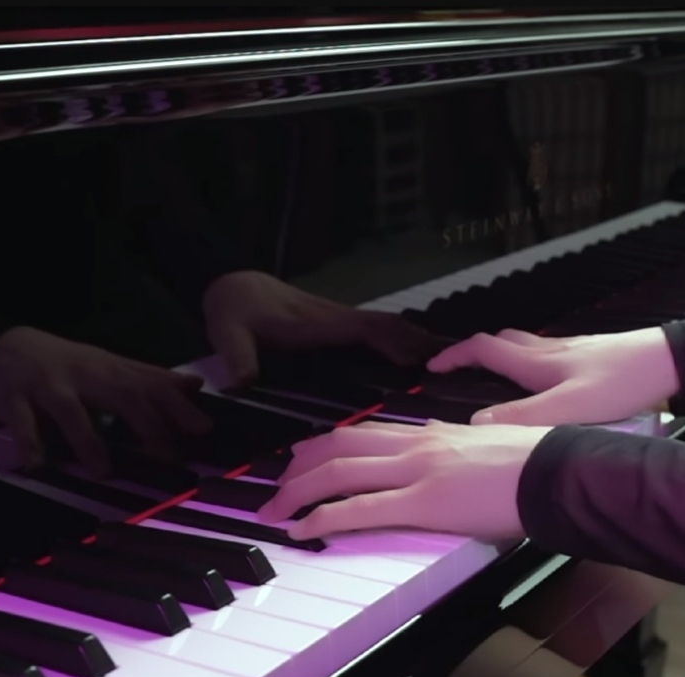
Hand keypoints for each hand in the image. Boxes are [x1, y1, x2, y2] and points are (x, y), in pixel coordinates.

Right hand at [0, 326, 209, 475]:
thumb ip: (150, 380)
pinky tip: (38, 465)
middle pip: (120, 395)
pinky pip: (21, 421)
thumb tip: (196, 385)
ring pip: (69, 409)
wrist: (7, 346)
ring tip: (103, 471)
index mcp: (111, 371)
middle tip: (167, 457)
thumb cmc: (69, 366)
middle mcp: (84, 375)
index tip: (204, 430)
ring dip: (87, 439)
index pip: (150, 386)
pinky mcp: (12, 397)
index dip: (178, 407)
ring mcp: (47, 384)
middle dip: (147, 424)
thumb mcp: (111, 368)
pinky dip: (29, 442)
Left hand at [202, 270, 441, 386]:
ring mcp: (338, 322)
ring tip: (447, 364)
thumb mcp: (227, 332)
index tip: (424, 361)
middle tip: (456, 367)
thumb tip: (246, 384)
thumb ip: (237, 356)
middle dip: (420, 343)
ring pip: (386, 328)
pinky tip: (413, 358)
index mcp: (320, 323)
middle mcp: (337, 320)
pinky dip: (399, 342)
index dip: (397, 343)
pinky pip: (375, 333)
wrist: (231, 285)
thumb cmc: (232, 308)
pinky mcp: (335, 327)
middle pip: (389, 327)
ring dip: (415, 342)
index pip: (369, 329)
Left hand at [256, 420, 553, 539]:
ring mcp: (417, 471)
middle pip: (339, 445)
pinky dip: (323, 518)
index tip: (304, 457)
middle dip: (298, 465)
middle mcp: (418, 444)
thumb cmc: (536, 463)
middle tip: (276, 485)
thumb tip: (442, 446)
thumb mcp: (487, 444)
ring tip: (274, 510)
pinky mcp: (423, 503)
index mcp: (433, 432)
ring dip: (297, 491)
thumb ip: (457, 445)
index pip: (365, 432)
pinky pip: (359, 508)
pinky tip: (302, 530)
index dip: (326, 445)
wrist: (558, 472)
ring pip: (338, 471)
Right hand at [427, 328, 679, 425]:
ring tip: (495, 373)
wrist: (668, 362)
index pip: (482, 349)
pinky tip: (547, 383)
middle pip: (501, 341)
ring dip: (504, 354)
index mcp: (537, 363)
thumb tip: (477, 428)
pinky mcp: (592, 357)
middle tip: (458, 366)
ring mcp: (571, 351)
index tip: (432, 367)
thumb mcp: (569, 407)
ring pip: (526, 345)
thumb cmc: (624, 382)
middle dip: (475, 351)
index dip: (453, 357)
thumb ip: (523, 418)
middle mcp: (549, 351)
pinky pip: (550, 355)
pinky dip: (534, 363)